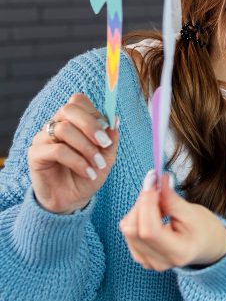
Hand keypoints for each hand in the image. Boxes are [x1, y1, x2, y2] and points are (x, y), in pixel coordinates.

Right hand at [27, 93, 118, 213]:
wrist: (73, 200)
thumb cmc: (89, 173)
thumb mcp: (107, 157)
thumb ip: (111, 138)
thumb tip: (115, 119)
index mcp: (73, 121)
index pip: (79, 101)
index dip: (95, 113)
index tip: (109, 132)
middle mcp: (55, 125)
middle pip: (69, 109)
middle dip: (91, 125)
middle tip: (106, 144)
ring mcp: (43, 138)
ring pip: (64, 129)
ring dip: (87, 148)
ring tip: (98, 165)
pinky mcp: (35, 155)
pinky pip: (57, 150)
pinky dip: (77, 161)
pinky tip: (88, 173)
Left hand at [119, 171, 225, 270]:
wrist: (207, 246)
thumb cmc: (204, 230)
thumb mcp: (193, 212)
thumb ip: (171, 199)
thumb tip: (157, 181)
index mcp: (178, 252)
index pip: (149, 230)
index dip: (146, 204)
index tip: (152, 182)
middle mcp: (159, 262)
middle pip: (134, 229)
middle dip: (141, 203)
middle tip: (155, 186)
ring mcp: (148, 262)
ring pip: (128, 229)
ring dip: (139, 209)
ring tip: (158, 203)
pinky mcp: (140, 257)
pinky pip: (128, 233)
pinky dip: (137, 218)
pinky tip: (152, 214)